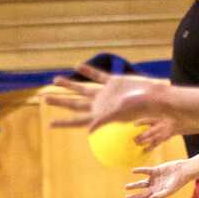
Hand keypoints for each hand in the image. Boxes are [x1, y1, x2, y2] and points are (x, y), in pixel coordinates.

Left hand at [49, 65, 179, 131]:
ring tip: (55, 80)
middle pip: (74, 104)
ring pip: (82, 89)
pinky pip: (98, 75)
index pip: (77, 121)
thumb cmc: (139, 109)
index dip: (63, 124)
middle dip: (59, 101)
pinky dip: (88, 71)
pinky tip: (78, 66)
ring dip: (69, 85)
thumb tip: (88, 132)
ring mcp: (106, 93)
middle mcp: (99, 105)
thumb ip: (102, 121)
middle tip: (43, 98)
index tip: (49, 126)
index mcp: (99, 115)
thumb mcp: (118, 115)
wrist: (155, 97)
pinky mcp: (114, 82)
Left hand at [124, 160, 192, 197]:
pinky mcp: (155, 171)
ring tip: (127, 187)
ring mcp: (155, 179)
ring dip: (135, 185)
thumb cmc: (178, 181)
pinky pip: (145, 171)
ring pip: (142, 183)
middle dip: (135, 196)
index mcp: (159, 194)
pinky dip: (139, 171)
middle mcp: (156, 187)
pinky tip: (133, 171)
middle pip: (143, 193)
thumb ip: (160, 194)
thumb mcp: (169, 189)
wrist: (184, 170)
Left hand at [137, 120, 181, 150]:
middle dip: (142, 136)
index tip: (134, 125)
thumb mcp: (157, 116)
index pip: (148, 120)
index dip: (141, 122)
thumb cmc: (163, 119)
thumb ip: (148, 120)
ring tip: (137, 144)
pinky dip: (151, 148)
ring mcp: (162, 133)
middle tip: (134, 139)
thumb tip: (134, 123)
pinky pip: (157, 144)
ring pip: (153, 139)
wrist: (178, 123)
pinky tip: (145, 151)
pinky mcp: (163, 139)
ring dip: (145, 142)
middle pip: (151, 132)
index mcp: (157, 120)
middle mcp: (160, 126)